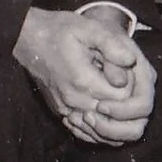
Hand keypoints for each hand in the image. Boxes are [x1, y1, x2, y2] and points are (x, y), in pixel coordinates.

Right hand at [15, 7, 154, 143]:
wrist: (28, 38)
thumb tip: (130, 61)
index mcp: (84, 81)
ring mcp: (66, 110)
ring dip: (117, 122)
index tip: (127, 71)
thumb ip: (112, 44)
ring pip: (101, 133)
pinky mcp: (62, 113)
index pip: (124, 98)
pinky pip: (85, 133)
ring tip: (121, 100)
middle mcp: (74, 102)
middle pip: (115, 121)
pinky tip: (108, 116)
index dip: (133, 87)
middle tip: (126, 84)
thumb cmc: (60, 31)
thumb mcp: (89, 28)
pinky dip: (100, 130)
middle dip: (128, 106)